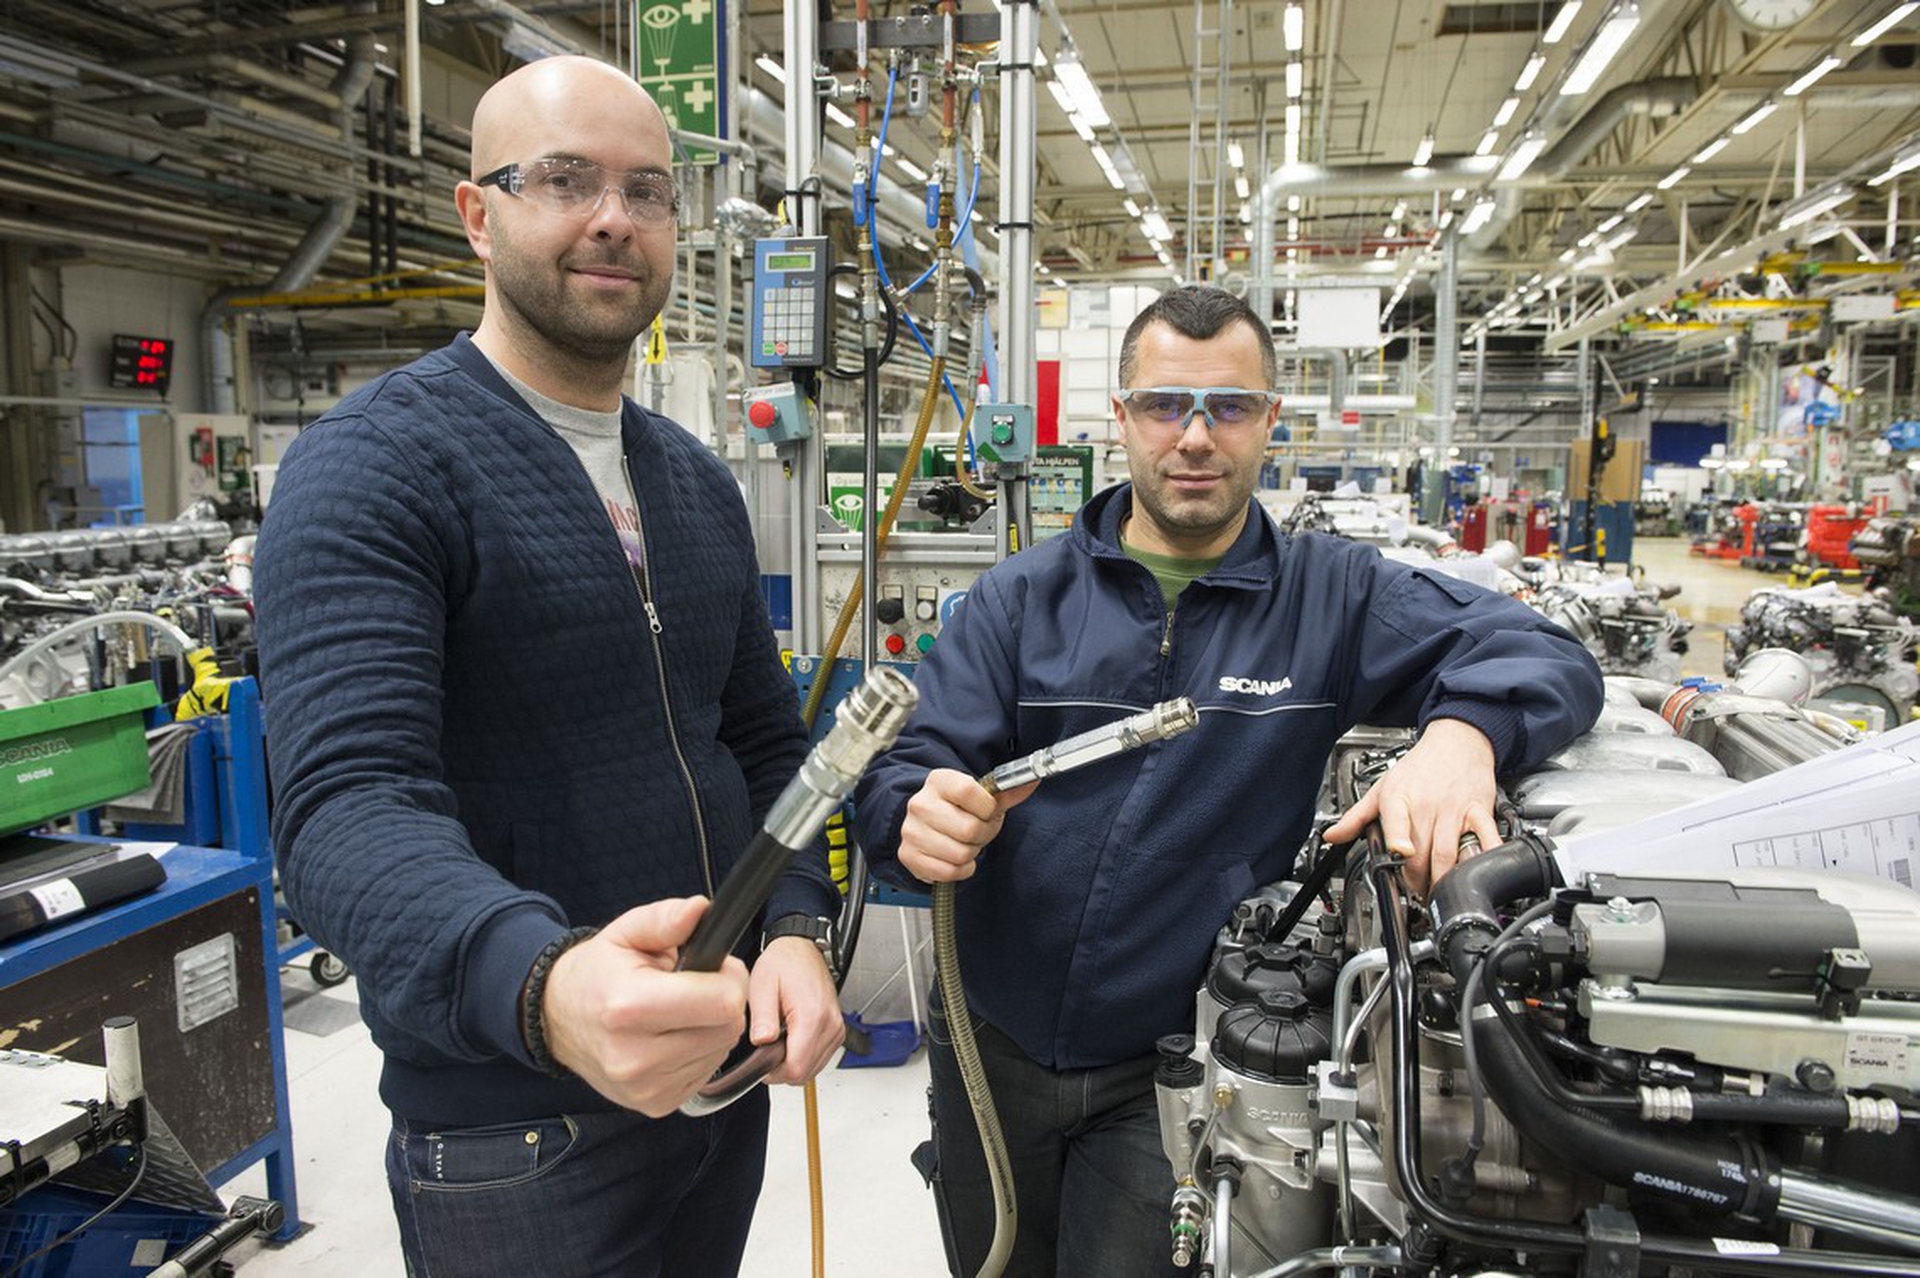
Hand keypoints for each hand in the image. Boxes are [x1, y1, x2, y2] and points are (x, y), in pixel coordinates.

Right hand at [541, 897, 748, 1117]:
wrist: (558, 1019)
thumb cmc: (597, 974)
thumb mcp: (626, 932)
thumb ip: (665, 919)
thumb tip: (699, 910)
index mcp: (630, 1007)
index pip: (722, 1003)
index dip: (730, 979)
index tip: (716, 968)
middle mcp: (636, 1056)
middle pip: (728, 1029)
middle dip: (723, 1002)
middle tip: (697, 987)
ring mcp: (646, 1086)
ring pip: (721, 1052)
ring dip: (712, 1028)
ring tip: (680, 1011)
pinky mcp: (656, 1104)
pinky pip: (706, 1073)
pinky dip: (700, 1051)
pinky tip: (673, 1036)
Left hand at [748, 937, 845, 1084]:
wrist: (802, 949)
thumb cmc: (784, 963)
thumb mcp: (762, 986)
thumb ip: (762, 1018)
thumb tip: (761, 1043)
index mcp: (812, 1015)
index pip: (796, 1068)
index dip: (774, 1072)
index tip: (762, 1059)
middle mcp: (830, 1024)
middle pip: (805, 1073)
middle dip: (782, 1068)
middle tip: (767, 1046)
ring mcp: (836, 1029)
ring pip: (813, 1069)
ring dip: (793, 1062)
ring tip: (780, 1038)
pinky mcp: (837, 1030)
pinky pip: (820, 1058)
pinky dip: (804, 1055)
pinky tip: (792, 1038)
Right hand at [897, 768, 1036, 883]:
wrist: (927, 826)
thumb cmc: (956, 810)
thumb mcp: (981, 797)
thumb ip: (1006, 793)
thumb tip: (1032, 782)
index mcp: (939, 781)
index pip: (969, 791)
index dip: (986, 807)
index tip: (987, 810)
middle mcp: (920, 803)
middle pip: (969, 828)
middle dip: (982, 834)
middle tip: (978, 832)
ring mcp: (911, 831)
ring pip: (960, 853)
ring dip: (971, 853)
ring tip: (965, 843)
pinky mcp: (909, 856)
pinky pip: (949, 871)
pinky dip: (960, 869)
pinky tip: (955, 858)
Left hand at [1323, 719, 1500, 896]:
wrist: (1458, 741)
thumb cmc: (1420, 766)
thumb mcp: (1383, 787)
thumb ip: (1356, 816)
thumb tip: (1332, 837)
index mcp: (1400, 797)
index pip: (1397, 819)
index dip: (1399, 837)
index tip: (1401, 851)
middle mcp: (1428, 804)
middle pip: (1422, 851)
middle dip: (1416, 880)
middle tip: (1414, 893)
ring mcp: (1455, 809)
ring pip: (1449, 852)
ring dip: (1443, 879)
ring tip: (1436, 891)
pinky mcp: (1479, 811)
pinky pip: (1485, 838)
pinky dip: (1484, 857)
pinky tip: (1476, 872)